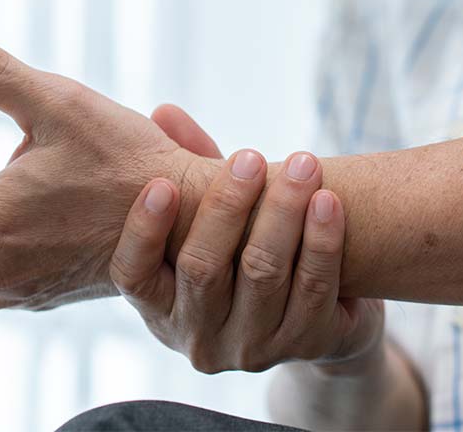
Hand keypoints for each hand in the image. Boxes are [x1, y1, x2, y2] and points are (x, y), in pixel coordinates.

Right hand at [110, 150, 384, 372]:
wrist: (326, 315)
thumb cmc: (250, 252)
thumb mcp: (216, 218)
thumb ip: (191, 171)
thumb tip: (164, 113)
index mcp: (161, 306)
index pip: (133, 275)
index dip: (144, 231)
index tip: (163, 184)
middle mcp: (198, 338)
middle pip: (203, 269)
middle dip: (228, 206)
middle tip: (251, 157)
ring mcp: (252, 349)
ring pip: (263, 275)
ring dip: (283, 212)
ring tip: (304, 164)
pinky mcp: (305, 346)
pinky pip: (314, 289)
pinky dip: (322, 241)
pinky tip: (329, 201)